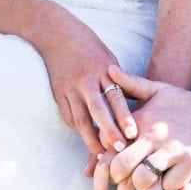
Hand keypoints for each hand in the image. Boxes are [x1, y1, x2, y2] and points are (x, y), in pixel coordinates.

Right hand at [38, 11, 137, 160]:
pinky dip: (78, 130)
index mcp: (103, 68)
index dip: (124, 116)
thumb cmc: (88, 46)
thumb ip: (117, 79)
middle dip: (109, 131)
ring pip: (80, 119)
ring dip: (91, 139)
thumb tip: (132, 104)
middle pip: (98, 110)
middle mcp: (86, 79)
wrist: (57, 33)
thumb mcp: (108, 57)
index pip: (115, 96)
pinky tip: (87, 141)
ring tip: (101, 156)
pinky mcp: (58, 93)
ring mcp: (70, 87)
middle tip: (119, 149)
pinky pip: (69, 116)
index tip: (132, 133)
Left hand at [93, 64, 190, 189]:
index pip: (111, 145)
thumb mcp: (158, 89)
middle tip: (121, 189)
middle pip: (122, 167)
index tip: (101, 176)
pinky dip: (170, 189)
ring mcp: (173, 151)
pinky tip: (173, 186)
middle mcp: (155, 136)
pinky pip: (171, 186)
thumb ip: (131, 84)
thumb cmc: (185, 104)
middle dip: (118, 183)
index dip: (101, 164)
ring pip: (144, 180)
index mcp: (142, 121)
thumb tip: (109, 69)